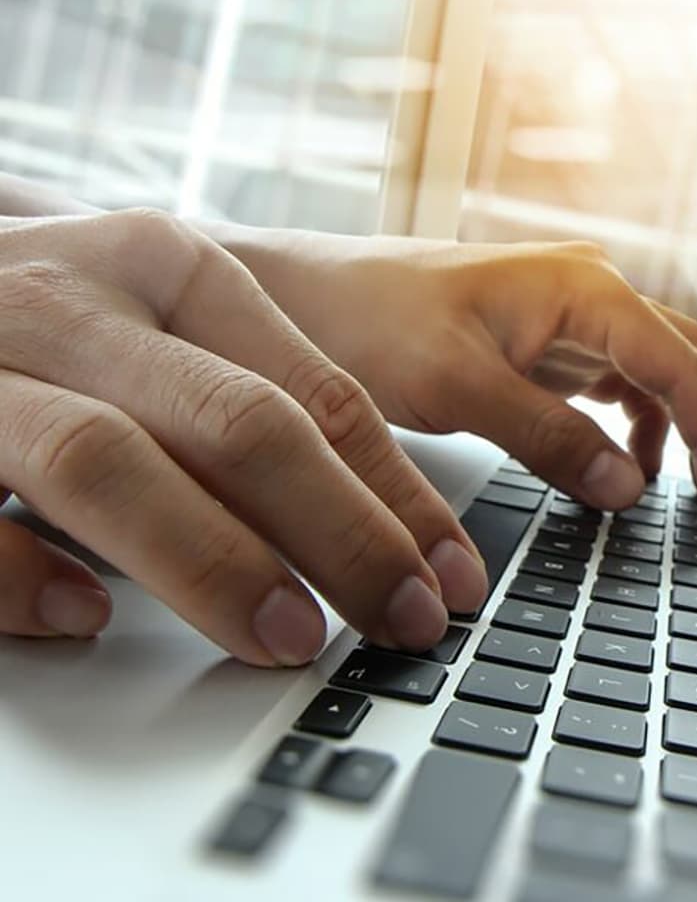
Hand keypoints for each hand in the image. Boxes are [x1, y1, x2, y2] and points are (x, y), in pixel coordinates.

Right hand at [0, 211, 485, 657]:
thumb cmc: (54, 317)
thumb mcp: (163, 323)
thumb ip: (248, 397)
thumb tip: (379, 518)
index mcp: (168, 265)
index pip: (315, 391)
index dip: (395, 492)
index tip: (448, 574)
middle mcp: (80, 300)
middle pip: (238, 423)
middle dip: (339, 532)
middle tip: (402, 619)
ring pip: (108, 462)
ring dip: (212, 562)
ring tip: (289, 638)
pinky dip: (22, 575)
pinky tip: (86, 619)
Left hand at [222, 233, 696, 528]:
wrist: (309, 297)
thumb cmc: (368, 321)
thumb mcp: (454, 385)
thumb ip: (545, 435)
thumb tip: (628, 488)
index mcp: (583, 289)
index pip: (686, 368)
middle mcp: (592, 294)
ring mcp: (573, 317)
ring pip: (669, 371)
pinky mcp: (549, 344)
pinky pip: (624, 384)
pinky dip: (646, 428)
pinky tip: (635, 469)